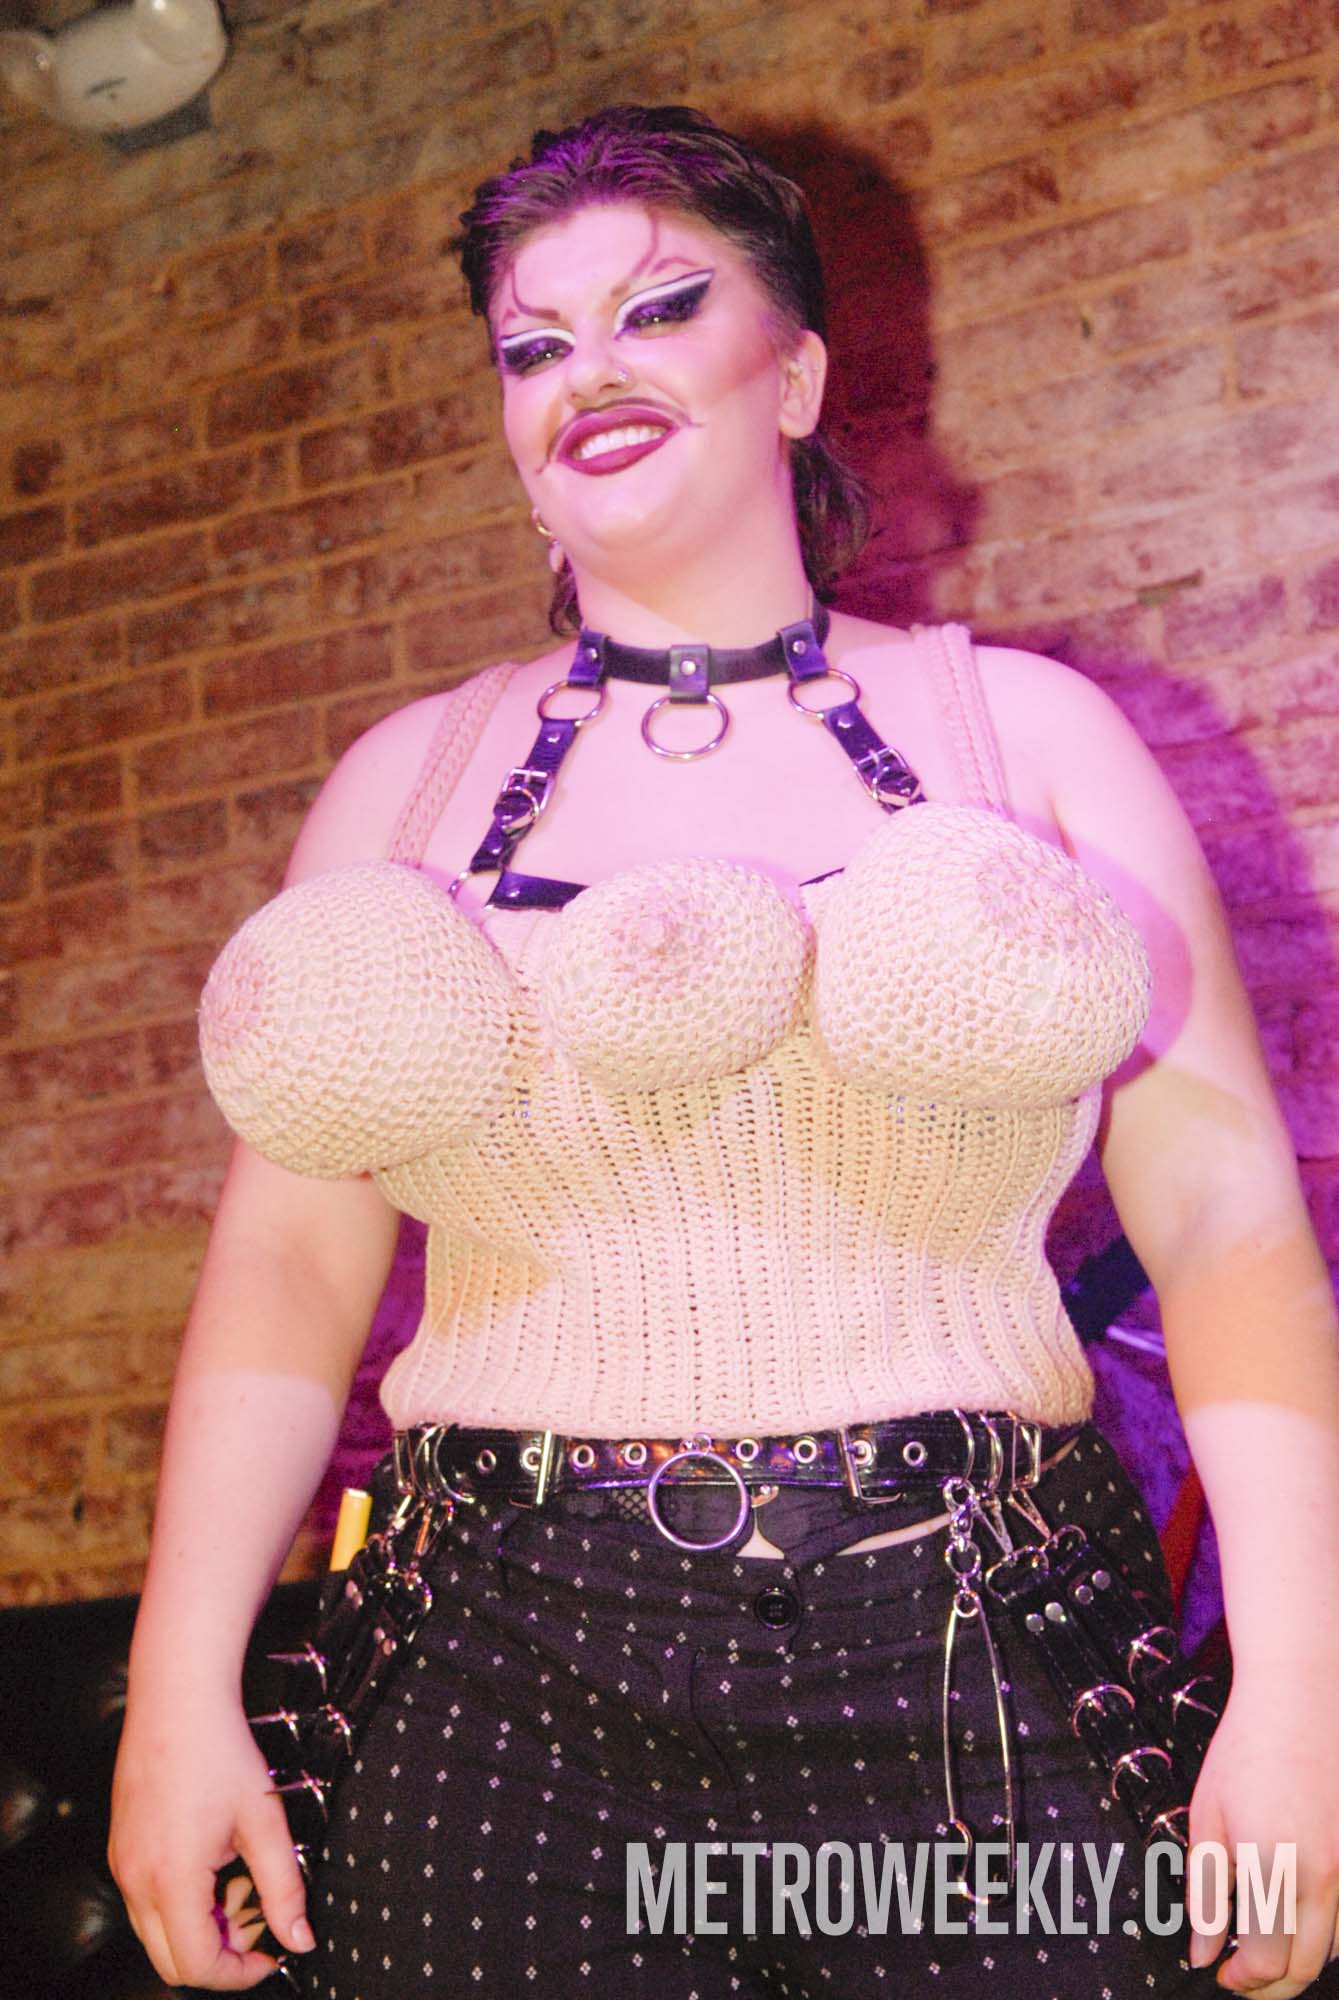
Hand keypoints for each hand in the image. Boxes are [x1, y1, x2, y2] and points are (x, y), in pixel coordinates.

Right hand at [109, 1683, 314, 1987]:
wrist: (177, 1698)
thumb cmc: (221, 1752)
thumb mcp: (264, 1821)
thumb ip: (284, 1889)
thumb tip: (301, 1940)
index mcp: (171, 1881)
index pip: (196, 1966)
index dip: (239, 1974)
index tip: (272, 1955)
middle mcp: (135, 1881)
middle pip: (171, 1960)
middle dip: (220, 1956)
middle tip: (259, 1921)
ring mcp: (121, 1865)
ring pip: (156, 1932)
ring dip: (199, 1928)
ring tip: (238, 1882)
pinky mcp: (119, 1848)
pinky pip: (145, 1901)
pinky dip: (179, 1902)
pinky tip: (213, 1862)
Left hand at [1188, 1663, 1338, 1996]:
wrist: (1298, 1701)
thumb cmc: (1246, 1751)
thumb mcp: (1208, 1818)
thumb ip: (1205, 1892)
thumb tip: (1200, 1950)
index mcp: (1273, 1868)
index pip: (1264, 1962)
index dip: (1238, 1980)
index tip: (1219, 1974)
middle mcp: (1322, 1878)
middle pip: (1305, 1968)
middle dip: (1270, 1986)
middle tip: (1241, 1976)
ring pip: (1334, 1949)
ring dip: (1299, 1961)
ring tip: (1263, 1946)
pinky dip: (1323, 1933)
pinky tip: (1293, 1917)